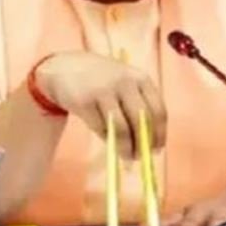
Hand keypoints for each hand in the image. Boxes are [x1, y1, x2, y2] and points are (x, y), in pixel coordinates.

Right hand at [35, 51, 166, 158]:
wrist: (65, 68)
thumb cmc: (102, 80)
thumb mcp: (125, 84)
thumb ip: (138, 106)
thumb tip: (148, 144)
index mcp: (141, 78)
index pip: (158, 110)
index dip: (160, 133)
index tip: (157, 148)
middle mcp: (125, 82)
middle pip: (141, 120)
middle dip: (143, 143)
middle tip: (140, 157)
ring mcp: (104, 91)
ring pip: (122, 128)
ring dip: (126, 148)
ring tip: (126, 156)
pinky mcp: (85, 102)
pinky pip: (100, 128)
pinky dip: (106, 138)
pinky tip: (108, 139)